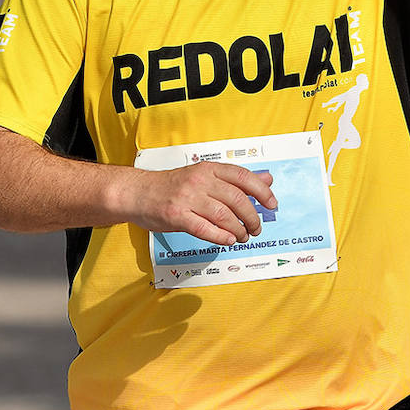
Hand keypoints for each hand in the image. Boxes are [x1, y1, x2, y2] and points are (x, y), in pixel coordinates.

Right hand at [124, 162, 276, 245]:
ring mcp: (187, 198)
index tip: (272, 205)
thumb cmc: (173, 186)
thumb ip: (236, 179)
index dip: (262, 192)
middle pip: (237, 199)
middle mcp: (200, 181)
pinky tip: (228, 241)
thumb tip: (267, 178)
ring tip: (243, 237)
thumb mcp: (205, 175)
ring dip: (239, 230)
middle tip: (256, 228)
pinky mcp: (176, 216)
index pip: (244, 177)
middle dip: (252, 217)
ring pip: (224, 216)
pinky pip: (204, 228)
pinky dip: (220, 237)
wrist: (137, 192)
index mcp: (209, 169)